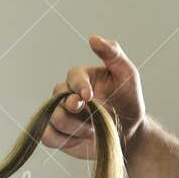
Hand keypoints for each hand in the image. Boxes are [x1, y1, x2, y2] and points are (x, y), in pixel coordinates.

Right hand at [42, 34, 144, 158]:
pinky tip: (80, 140)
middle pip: (57, 98)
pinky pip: (47, 137)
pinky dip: (63, 140)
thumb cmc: (129, 100)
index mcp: (81, 78)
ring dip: (75, 128)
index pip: (72, 77)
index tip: (89, 96)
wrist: (130, 132)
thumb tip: (92, 38)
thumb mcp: (127, 74)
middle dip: (74, 110)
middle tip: (93, 117)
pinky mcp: (58, 134)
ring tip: (94, 130)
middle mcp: (66, 94)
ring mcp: (60, 114)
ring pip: (53, 119)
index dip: (79, 86)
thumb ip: (113, 53)